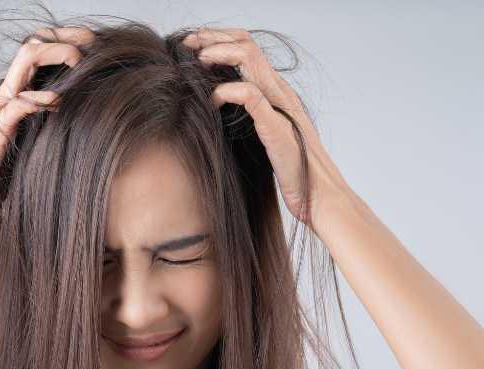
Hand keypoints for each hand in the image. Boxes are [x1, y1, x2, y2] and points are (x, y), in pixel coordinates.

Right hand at [0, 26, 94, 215]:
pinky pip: (20, 102)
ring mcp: (2, 106)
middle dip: (64, 39)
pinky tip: (58, 102)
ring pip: (27, 60)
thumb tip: (77, 123)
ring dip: (55, 55)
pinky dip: (40, 99)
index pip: (38, 53)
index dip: (63, 42)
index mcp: (16, 95)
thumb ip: (45, 127)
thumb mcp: (30, 143)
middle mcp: (8, 93)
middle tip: (92, 47)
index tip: (92, 48)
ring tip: (78, 63)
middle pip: (34, 46)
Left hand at [182, 28, 353, 225]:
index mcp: (275, 92)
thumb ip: (247, 117)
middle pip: (246, 44)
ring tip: (196, 61)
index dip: (218, 40)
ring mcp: (280, 106)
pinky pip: (251, 96)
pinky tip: (211, 99)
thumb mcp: (263, 136)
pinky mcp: (276, 126)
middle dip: (213, 37)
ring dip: (219, 54)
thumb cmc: (291, 171)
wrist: (317, 195)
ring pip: (250, 59)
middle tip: (187, 43)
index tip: (191, 45)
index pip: (247, 48)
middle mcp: (280, 92)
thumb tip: (215, 108)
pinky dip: (227, 91)